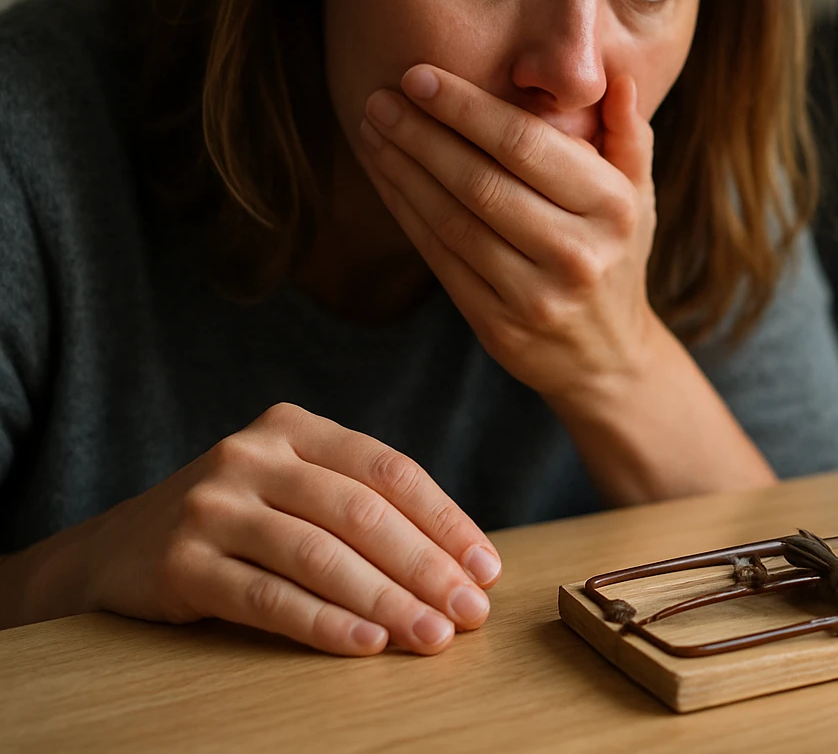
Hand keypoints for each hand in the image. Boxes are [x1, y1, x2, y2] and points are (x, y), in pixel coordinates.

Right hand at [82, 403, 501, 655]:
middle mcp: (251, 456)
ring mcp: (211, 506)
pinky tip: (366, 644)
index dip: (445, 521)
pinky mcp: (180, 562)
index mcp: (294, 428)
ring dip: (386, 600)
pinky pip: (268, 597)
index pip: (389, 471)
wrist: (115, 551)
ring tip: (430, 636)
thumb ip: (364, 508)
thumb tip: (463, 565)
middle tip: (470, 612)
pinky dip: (324, 623)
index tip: (486, 569)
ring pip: (319, 555)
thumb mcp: (295, 490)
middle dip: (426, 567)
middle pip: (360, 514)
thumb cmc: (238, 523)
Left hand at [356, 64, 657, 404]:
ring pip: (453, 220)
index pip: (527, 144)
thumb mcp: (638, 194)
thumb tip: (617, 77)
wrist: (607, 355)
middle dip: (422, 134)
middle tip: (381, 98)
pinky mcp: (498, 325)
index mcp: (611, 207)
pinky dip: (406, 211)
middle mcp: (577, 252)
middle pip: (481, 181)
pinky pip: (440, 258)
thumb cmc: (616, 254)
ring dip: (403, 170)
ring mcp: (536, 294)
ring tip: (373, 129)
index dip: (466, 108)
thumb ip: (627, 133)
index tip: (420, 77)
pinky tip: (386, 177)